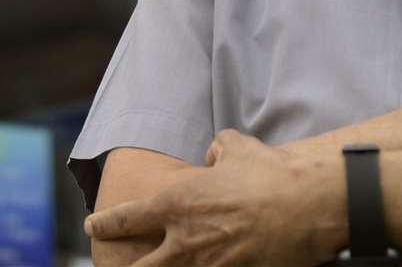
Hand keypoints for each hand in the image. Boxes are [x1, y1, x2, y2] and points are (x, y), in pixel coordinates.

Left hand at [84, 130, 344, 265]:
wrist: (308, 204)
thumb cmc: (270, 172)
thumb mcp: (235, 146)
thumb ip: (217, 149)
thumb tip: (214, 155)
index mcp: (178, 203)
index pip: (129, 218)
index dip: (107, 224)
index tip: (93, 226)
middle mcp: (187, 240)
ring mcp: (211, 265)